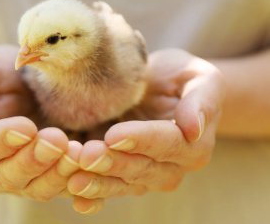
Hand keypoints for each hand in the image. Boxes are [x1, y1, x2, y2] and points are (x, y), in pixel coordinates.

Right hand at [0, 45, 80, 200]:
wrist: (21, 85)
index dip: (1, 141)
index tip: (25, 127)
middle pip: (9, 176)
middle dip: (34, 160)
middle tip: (57, 139)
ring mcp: (23, 176)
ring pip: (38, 187)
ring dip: (59, 173)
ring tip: (78, 152)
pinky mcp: (49, 176)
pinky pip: (63, 188)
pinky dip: (79, 182)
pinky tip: (94, 168)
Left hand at [67, 49, 224, 213]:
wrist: (160, 89)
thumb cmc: (179, 79)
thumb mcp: (200, 78)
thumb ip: (202, 101)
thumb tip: (194, 129)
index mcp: (193, 145)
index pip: (166, 143)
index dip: (140, 140)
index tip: (113, 135)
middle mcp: (172, 168)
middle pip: (140, 167)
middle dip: (112, 163)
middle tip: (86, 155)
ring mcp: (147, 177)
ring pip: (122, 183)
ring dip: (98, 183)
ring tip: (75, 181)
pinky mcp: (126, 178)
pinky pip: (110, 191)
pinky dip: (93, 196)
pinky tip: (76, 199)